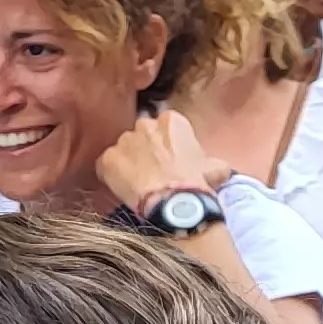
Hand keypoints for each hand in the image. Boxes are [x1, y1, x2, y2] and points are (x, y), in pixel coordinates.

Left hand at [95, 110, 230, 218]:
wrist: (174, 202)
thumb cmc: (197, 183)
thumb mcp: (216, 168)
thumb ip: (210, 160)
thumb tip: (216, 166)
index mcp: (172, 121)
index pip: (165, 126)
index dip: (167, 144)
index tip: (170, 159)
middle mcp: (144, 125)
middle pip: (142, 135)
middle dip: (146, 149)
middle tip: (153, 171)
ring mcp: (123, 141)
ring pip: (124, 149)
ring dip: (129, 162)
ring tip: (138, 182)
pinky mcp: (107, 159)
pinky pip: (106, 165)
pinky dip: (111, 175)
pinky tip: (124, 188)